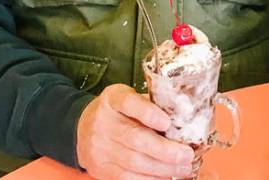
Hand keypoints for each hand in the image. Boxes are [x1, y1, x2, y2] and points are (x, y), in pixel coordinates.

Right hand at [75, 84, 194, 178]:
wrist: (82, 127)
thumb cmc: (117, 110)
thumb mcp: (129, 97)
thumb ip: (150, 104)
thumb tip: (184, 118)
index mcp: (113, 99)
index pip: (129, 104)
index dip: (148, 113)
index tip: (167, 122)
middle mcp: (102, 123)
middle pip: (135, 139)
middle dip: (165, 150)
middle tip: (187, 155)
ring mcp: (99, 148)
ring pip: (133, 162)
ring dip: (162, 168)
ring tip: (183, 168)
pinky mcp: (99, 169)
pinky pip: (126, 178)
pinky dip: (148, 179)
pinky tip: (165, 176)